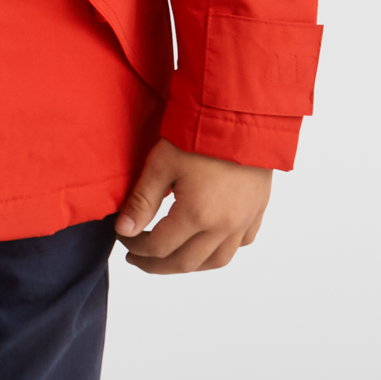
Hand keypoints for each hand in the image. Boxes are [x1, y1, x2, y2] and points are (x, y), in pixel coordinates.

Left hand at [116, 139, 271, 273]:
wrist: (243, 114)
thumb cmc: (199, 134)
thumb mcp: (161, 164)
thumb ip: (142, 201)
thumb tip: (124, 230)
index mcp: (197, 215)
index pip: (159, 247)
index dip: (135, 247)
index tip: (122, 236)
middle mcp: (224, 226)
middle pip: (186, 262)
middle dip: (157, 264)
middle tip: (137, 258)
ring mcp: (244, 220)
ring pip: (218, 260)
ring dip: (190, 264)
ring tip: (169, 258)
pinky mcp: (258, 209)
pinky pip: (242, 243)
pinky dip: (222, 249)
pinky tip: (208, 242)